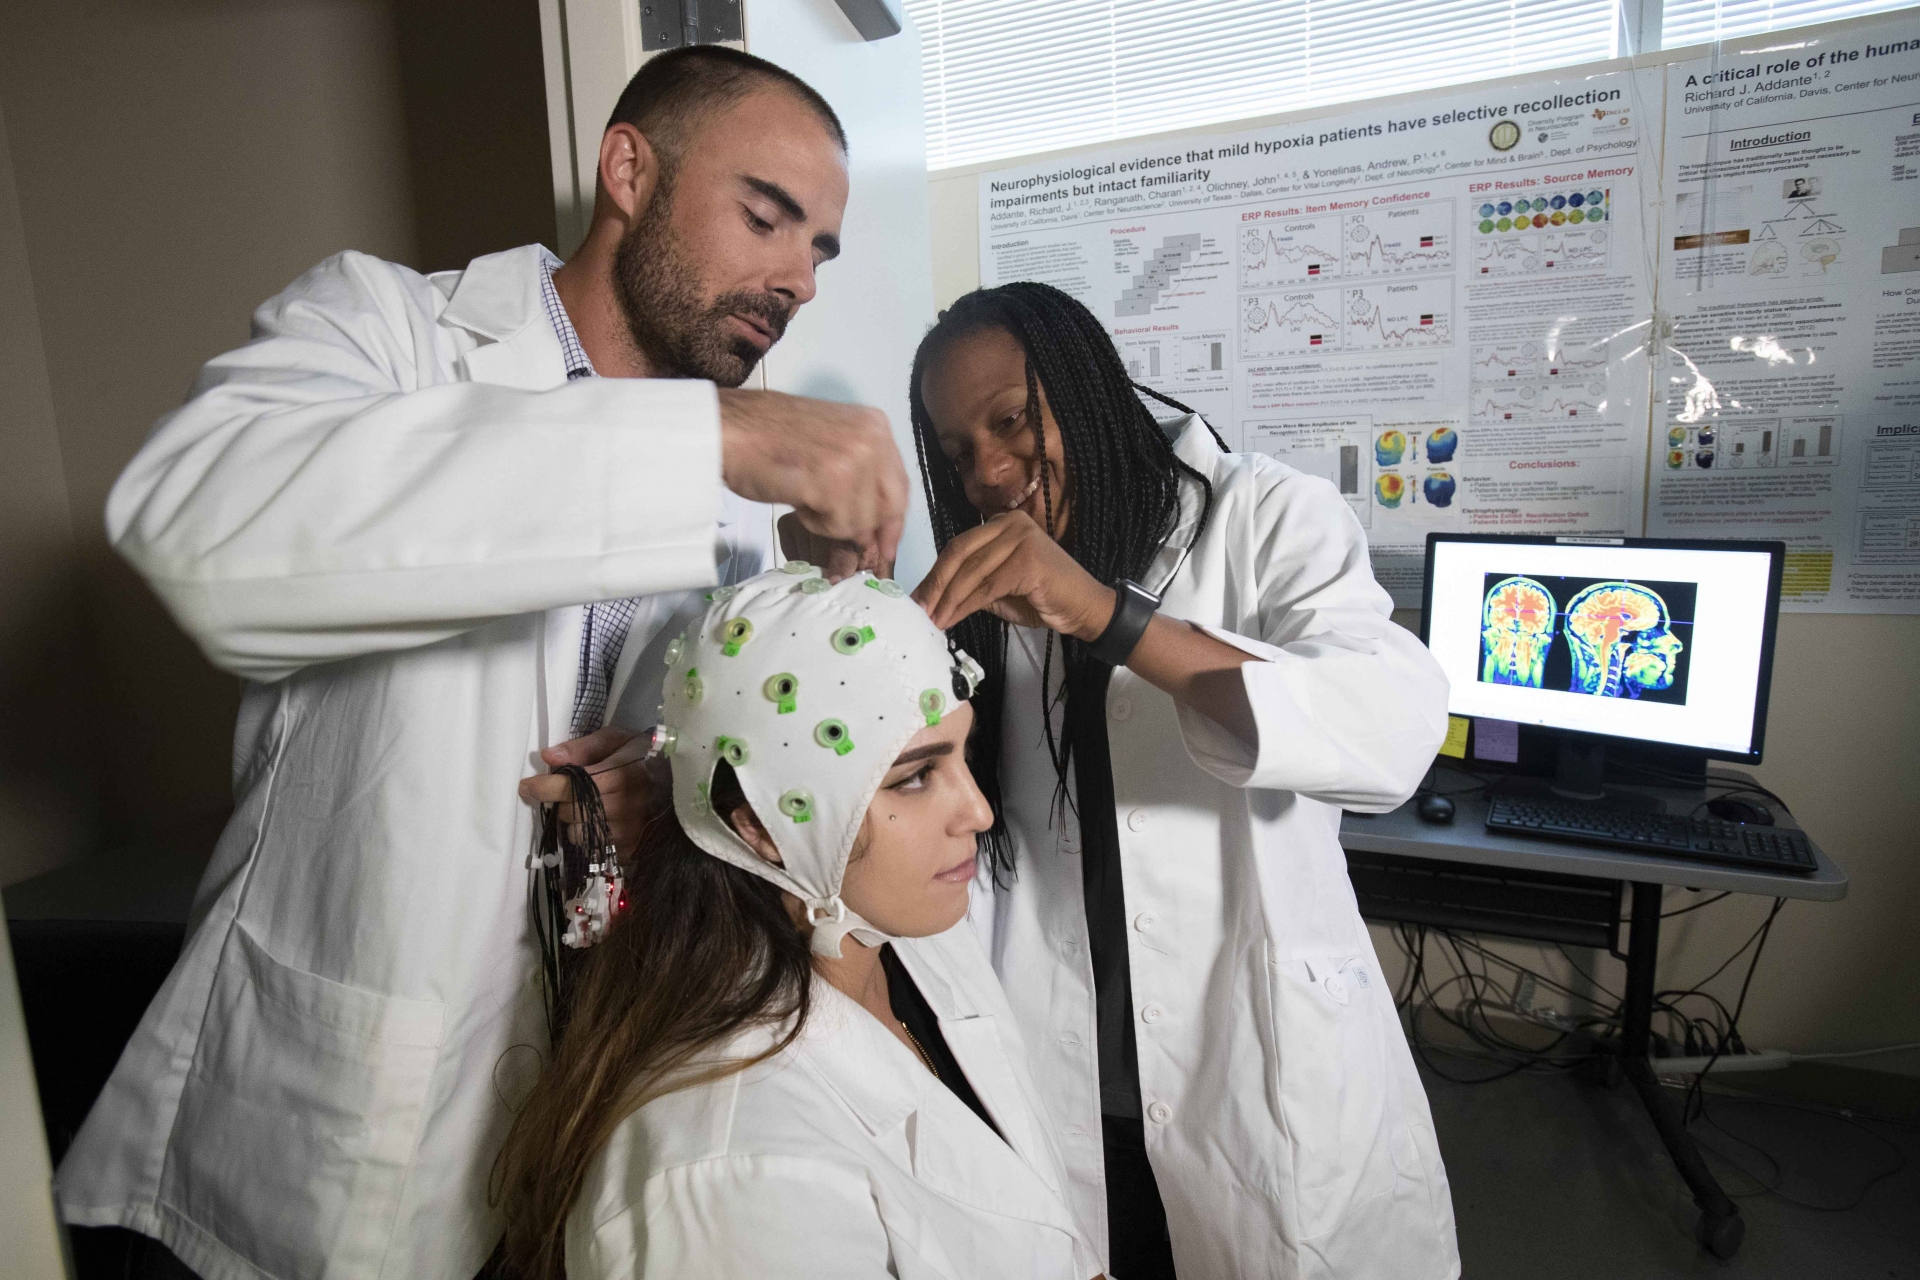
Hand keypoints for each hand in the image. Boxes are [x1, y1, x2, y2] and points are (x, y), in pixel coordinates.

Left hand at [517, 726, 668, 857]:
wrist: (684, 782)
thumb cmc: (645, 756)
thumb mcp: (618, 739)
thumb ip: (583, 747)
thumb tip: (549, 757)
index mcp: (623, 774)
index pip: (574, 785)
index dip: (545, 787)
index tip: (526, 786)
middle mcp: (627, 805)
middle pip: (572, 812)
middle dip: (562, 801)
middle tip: (568, 791)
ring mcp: (630, 830)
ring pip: (578, 834)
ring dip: (573, 821)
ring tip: (588, 806)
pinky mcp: (630, 848)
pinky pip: (593, 848)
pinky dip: (589, 836)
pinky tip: (601, 821)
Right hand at [719, 389, 907, 575]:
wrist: (730, 430)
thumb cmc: (769, 437)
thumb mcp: (831, 441)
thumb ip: (860, 470)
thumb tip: (878, 520)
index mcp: (875, 425)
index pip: (900, 486)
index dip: (894, 521)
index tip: (886, 544)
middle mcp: (872, 439)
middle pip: (889, 508)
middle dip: (866, 529)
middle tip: (846, 540)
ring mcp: (854, 459)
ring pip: (862, 521)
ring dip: (833, 523)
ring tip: (806, 500)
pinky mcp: (832, 481)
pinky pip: (838, 525)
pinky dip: (817, 524)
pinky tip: (799, 502)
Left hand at [912, 511, 1115, 639]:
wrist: (1084, 608)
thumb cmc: (1042, 599)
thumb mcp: (998, 589)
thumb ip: (971, 584)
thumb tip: (931, 597)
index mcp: (1001, 523)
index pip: (958, 546)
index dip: (935, 573)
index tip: (916, 598)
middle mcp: (1010, 522)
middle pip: (959, 553)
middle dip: (935, 585)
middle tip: (917, 610)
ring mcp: (1021, 538)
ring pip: (970, 572)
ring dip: (947, 599)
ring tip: (932, 620)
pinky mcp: (1028, 559)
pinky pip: (986, 586)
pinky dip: (965, 605)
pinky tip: (952, 619)